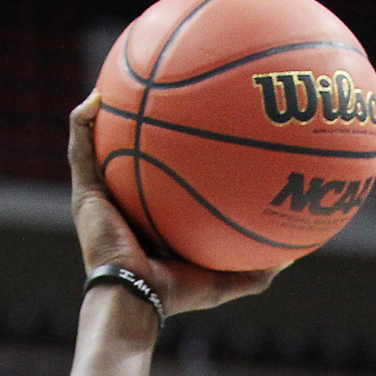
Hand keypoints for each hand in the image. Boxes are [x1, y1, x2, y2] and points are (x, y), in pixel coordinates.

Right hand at [69, 93, 284, 315]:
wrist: (136, 298)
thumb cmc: (177, 292)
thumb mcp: (227, 278)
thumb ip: (259, 268)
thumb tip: (296, 258)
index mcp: (155, 214)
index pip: (166, 174)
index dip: (177, 150)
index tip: (199, 119)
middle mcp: (128, 199)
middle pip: (132, 150)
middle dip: (141, 118)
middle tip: (161, 85)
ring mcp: (102, 194)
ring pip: (98, 142)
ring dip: (105, 110)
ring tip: (117, 76)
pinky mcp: (84, 193)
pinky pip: (79, 149)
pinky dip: (82, 122)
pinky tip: (95, 97)